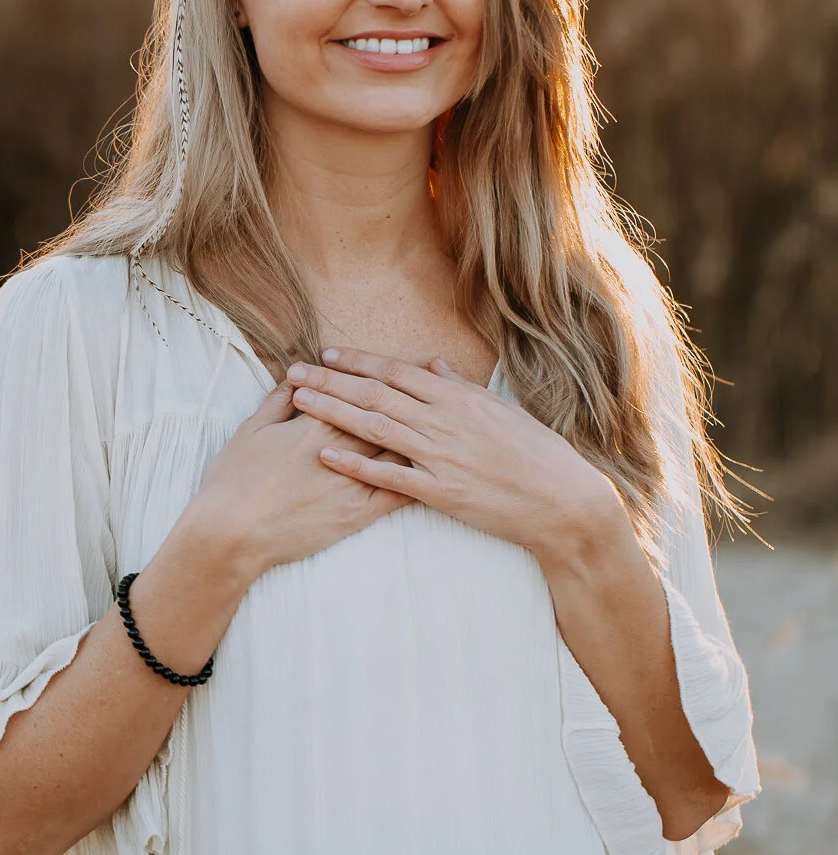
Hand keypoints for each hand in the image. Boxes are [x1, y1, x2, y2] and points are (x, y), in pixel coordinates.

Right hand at [193, 378, 413, 579]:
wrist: (233, 531)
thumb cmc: (235, 477)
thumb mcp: (253, 427)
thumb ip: (278, 398)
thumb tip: (296, 373)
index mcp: (318, 421)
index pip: (358, 391)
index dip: (375, 379)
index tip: (385, 373)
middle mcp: (344, 446)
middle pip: (386, 415)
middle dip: (404, 403)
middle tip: (421, 395)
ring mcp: (355, 480)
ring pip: (400, 450)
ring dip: (417, 437)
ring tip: (432, 428)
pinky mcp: (359, 513)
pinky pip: (400, 493)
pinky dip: (418, 477)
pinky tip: (430, 470)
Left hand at [285, 348, 617, 558]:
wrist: (561, 500)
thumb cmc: (536, 453)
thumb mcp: (500, 410)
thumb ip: (461, 389)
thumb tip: (433, 366)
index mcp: (457, 397)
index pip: (397, 372)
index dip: (358, 362)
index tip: (327, 354)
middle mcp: (443, 420)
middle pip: (375, 393)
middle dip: (330, 380)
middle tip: (293, 370)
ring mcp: (439, 455)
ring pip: (374, 427)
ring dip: (331, 412)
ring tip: (298, 401)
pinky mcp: (439, 492)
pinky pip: (387, 475)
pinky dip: (354, 464)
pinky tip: (325, 456)